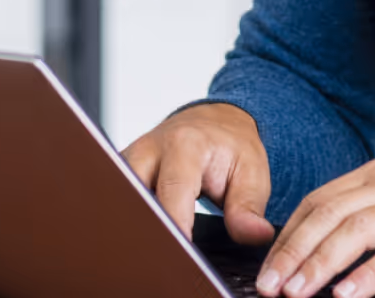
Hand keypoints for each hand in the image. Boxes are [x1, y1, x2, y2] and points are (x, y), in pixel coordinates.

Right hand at [121, 102, 275, 245]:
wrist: (215, 123)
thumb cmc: (232, 147)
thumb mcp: (252, 172)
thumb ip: (249, 206)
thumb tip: (255, 235)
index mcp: (185, 144)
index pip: (172, 190)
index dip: (176, 224)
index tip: (183, 251)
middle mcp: (150, 148)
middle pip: (136, 195)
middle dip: (150, 226)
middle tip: (170, 252)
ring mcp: (130, 159)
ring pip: (121, 198)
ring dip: (137, 222)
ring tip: (160, 243)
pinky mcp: (121, 172)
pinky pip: (119, 198)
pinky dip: (131, 218)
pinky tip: (147, 233)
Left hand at [256, 158, 374, 297]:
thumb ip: (373, 213)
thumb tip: (327, 250)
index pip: (320, 200)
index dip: (289, 235)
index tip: (268, 266)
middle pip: (330, 214)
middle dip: (294, 252)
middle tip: (270, 285)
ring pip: (357, 231)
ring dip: (321, 264)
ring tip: (298, 293)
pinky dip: (371, 275)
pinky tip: (350, 294)